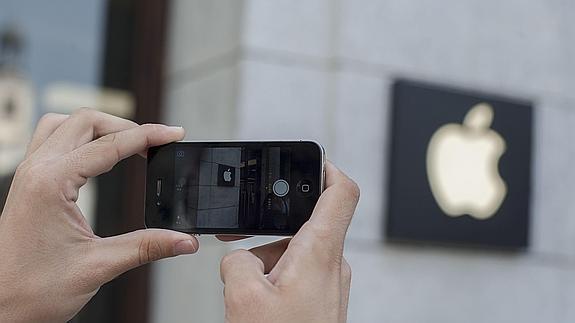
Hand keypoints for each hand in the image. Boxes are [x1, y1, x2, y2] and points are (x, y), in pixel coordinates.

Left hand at [0, 109, 198, 322]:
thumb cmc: (33, 289)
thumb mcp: (99, 265)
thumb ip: (147, 247)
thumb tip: (184, 240)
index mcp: (51, 183)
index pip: (110, 145)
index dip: (148, 136)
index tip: (174, 134)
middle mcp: (36, 171)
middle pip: (85, 121)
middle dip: (126, 126)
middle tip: (156, 142)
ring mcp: (28, 175)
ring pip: (65, 124)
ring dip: (99, 128)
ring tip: (128, 143)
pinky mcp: (29, 184)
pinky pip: (52, 141)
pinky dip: (80, 139)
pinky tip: (96, 156)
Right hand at [220, 162, 359, 322]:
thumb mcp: (244, 297)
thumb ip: (236, 262)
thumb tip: (239, 259)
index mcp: (319, 253)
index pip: (341, 192)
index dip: (326, 167)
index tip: (307, 159)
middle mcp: (332, 265)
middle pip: (302, 224)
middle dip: (268, 230)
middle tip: (241, 238)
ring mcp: (329, 284)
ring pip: (295, 252)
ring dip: (268, 261)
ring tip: (251, 291)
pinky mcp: (322, 300)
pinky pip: (297, 274)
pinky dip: (275, 278)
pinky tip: (261, 302)